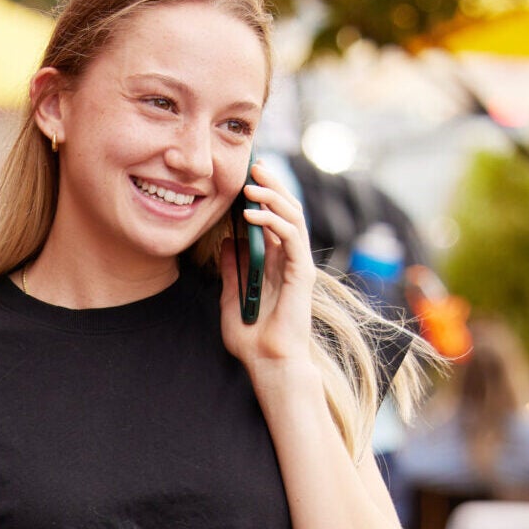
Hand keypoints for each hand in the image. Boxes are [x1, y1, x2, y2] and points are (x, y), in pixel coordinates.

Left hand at [217, 159, 316, 376]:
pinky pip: (291, 238)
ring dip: (273, 197)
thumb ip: (231, 270)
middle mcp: (288, 260)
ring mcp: (297, 265)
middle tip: (256, 165)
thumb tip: (227, 242)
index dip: (262, 196)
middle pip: (287, 211)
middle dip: (272, 186)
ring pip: (293, 217)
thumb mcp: (230, 298)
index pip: (273, 219)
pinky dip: (273, 222)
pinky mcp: (301, 274)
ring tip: (252, 184)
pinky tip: (252, 214)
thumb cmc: (251, 339)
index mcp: (274, 263)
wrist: (267, 363)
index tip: (245, 177)